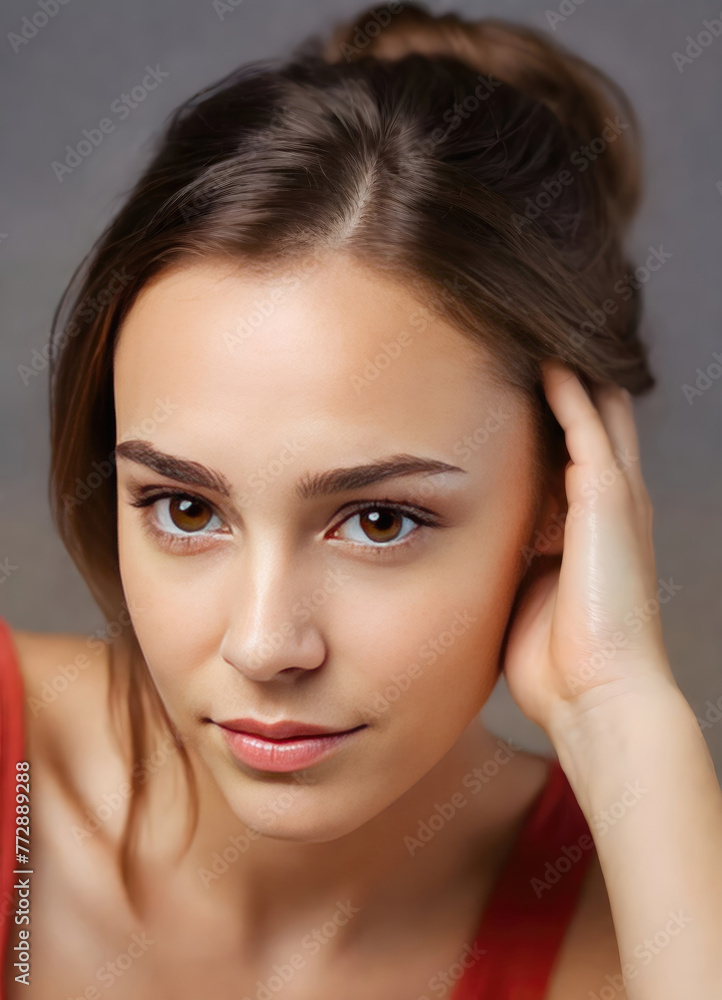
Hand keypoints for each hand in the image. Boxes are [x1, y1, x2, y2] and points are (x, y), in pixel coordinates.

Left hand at [501, 359, 678, 740]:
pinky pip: (587, 424)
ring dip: (565, 369)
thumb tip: (472, 553)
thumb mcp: (525, 596)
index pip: (571, 451)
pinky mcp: (608, 496)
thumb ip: (511, 563)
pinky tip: (541, 355)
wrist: (598, 697)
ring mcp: (614, 496)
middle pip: (592, 417)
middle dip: (563, 378)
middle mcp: (609, 502)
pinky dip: (565, 388)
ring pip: (594, 408)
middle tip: (523, 338)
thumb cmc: (557, 663)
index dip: (547, 415)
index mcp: (589, 526)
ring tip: (531, 328)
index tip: (504, 384)